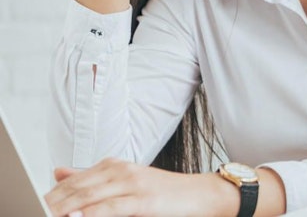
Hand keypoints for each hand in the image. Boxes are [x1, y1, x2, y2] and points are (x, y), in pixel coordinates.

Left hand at [44, 157, 236, 216]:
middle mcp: (120, 171)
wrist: (202, 196)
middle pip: (75, 189)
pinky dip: (90, 213)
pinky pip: (109, 208)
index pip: (71, 181)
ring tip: (47, 215)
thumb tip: (58, 172)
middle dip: (52, 203)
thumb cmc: (166, 193)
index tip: (35, 206)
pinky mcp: (143, 200)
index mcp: (113, 165)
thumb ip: (92, 177)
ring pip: (87, 197)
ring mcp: (132, 184)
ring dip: (63, 209)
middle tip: (34, 212)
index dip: (50, 196)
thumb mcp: (126, 180)